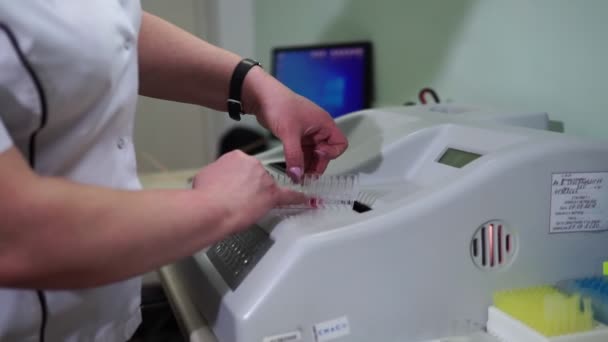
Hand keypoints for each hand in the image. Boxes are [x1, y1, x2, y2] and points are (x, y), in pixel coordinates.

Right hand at [192, 150, 306, 230]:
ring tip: (239, 209)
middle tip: (233, 201)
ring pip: (265, 189)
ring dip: (255, 199)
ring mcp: (264, 178)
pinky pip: (289, 196)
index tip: (230, 189)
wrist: (211, 208)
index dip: (236, 181)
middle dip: (246, 190)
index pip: (242, 168)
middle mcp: (253, 164)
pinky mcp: (272, 194)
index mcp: (237, 157)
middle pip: (256, 178)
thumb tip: (217, 181)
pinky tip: (308, 200)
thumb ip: (217, 174)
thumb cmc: (205, 196)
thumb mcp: (205, 175)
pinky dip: (300, 199)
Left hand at [242, 69, 347, 181]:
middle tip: (306, 177)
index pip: (340, 144)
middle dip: (316, 165)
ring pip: (313, 155)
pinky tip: (292, 169)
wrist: (262, 97)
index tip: (317, 156)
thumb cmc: (279, 104)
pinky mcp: (297, 136)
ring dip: (306, 166)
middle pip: (325, 153)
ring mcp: (308, 133)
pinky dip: (298, 162)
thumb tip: (297, 174)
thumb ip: (294, 156)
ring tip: (297, 176)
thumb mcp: (289, 133)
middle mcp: (318, 129)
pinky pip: (302, 153)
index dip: (331, 153)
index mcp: (324, 124)